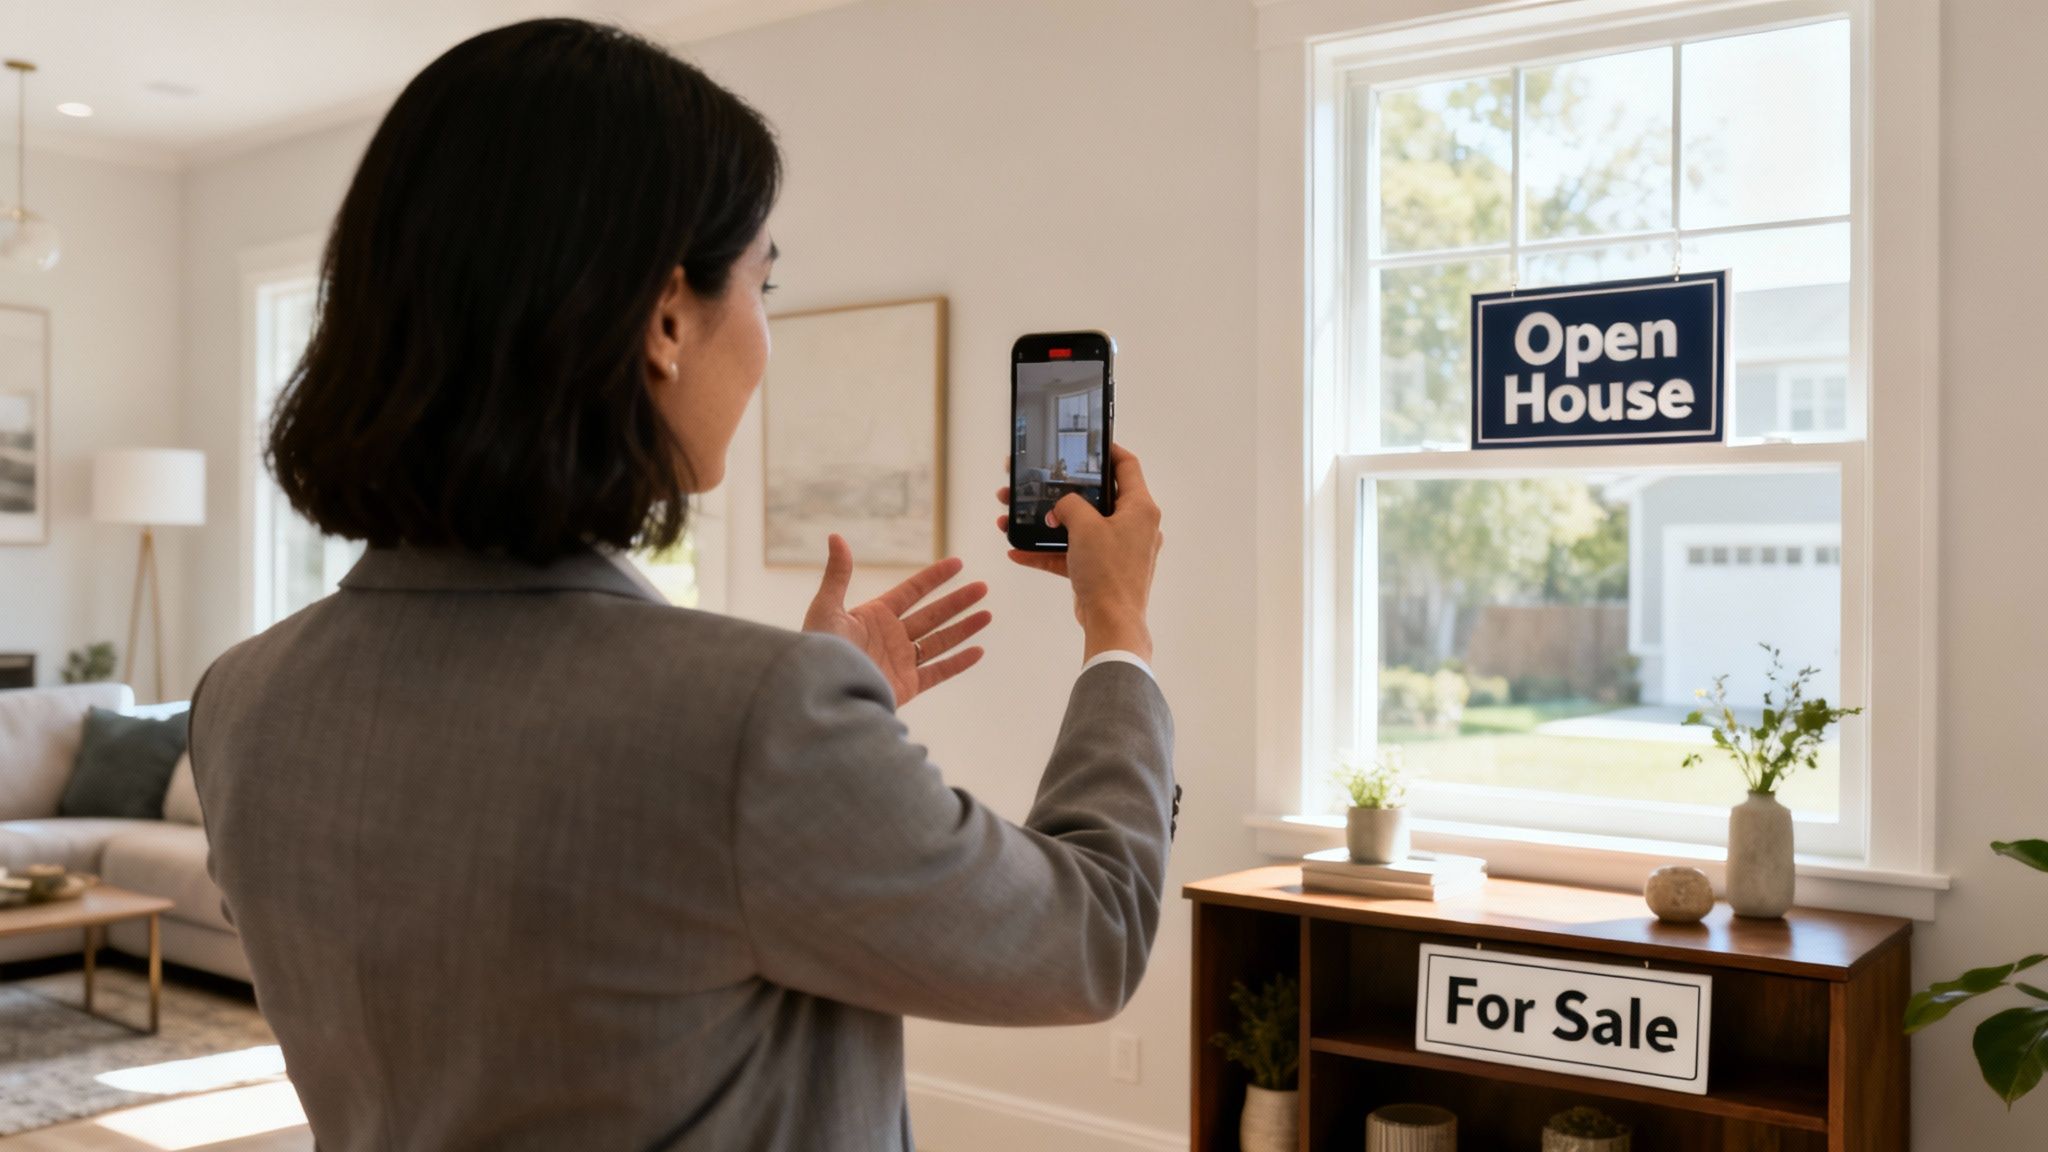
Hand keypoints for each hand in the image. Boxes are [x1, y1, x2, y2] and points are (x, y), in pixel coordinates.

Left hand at [804, 534, 991, 705]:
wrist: (822, 692)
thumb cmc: (819, 651)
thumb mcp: (826, 608)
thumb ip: (838, 575)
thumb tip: (835, 537)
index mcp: (874, 617)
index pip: (912, 592)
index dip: (934, 577)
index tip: (957, 564)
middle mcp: (891, 637)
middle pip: (932, 614)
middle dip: (958, 601)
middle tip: (982, 587)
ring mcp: (900, 662)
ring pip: (939, 641)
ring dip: (964, 628)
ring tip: (987, 615)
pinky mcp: (906, 686)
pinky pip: (938, 672)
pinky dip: (958, 663)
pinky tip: (977, 651)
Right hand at [995, 444, 1162, 661]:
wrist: (1112, 624)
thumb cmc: (1109, 574)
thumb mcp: (1085, 527)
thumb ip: (1069, 505)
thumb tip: (1060, 507)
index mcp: (1140, 508)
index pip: (1127, 466)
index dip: (1107, 450)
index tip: (1087, 445)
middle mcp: (1133, 526)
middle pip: (1094, 497)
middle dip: (1059, 492)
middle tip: (1035, 483)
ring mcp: (1118, 549)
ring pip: (1078, 527)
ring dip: (1047, 523)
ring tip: (1016, 517)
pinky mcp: (1103, 570)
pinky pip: (1072, 553)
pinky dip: (1049, 551)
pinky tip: (1018, 551)